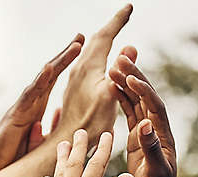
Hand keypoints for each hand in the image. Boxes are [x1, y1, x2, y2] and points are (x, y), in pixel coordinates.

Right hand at [0, 34, 84, 176]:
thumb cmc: (14, 159)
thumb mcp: (40, 143)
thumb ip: (51, 130)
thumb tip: (64, 118)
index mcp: (37, 108)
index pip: (55, 82)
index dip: (68, 66)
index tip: (82, 50)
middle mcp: (30, 103)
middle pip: (50, 74)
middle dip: (65, 55)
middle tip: (81, 37)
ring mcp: (23, 107)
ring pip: (43, 80)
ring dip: (59, 62)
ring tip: (75, 47)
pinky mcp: (16, 115)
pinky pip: (30, 95)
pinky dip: (40, 81)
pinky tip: (50, 68)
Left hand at [53, 4, 132, 144]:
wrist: (68, 142)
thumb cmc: (90, 124)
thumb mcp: (109, 96)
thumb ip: (119, 71)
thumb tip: (129, 47)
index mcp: (88, 66)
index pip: (105, 36)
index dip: (118, 20)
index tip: (129, 7)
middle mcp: (79, 68)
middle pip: (96, 40)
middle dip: (112, 26)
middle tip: (124, 14)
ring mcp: (75, 79)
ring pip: (90, 51)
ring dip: (103, 38)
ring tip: (113, 31)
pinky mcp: (74, 89)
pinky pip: (88, 62)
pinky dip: (97, 53)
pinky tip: (99, 60)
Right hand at [108, 49, 177, 176]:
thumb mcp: (156, 171)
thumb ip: (152, 148)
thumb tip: (145, 125)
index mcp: (162, 134)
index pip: (153, 106)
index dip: (143, 90)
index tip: (130, 78)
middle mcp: (156, 128)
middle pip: (145, 96)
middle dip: (134, 76)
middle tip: (120, 58)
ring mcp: (146, 130)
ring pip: (136, 100)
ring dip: (126, 83)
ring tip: (112, 66)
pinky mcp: (137, 136)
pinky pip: (129, 112)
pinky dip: (121, 98)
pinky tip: (111, 87)